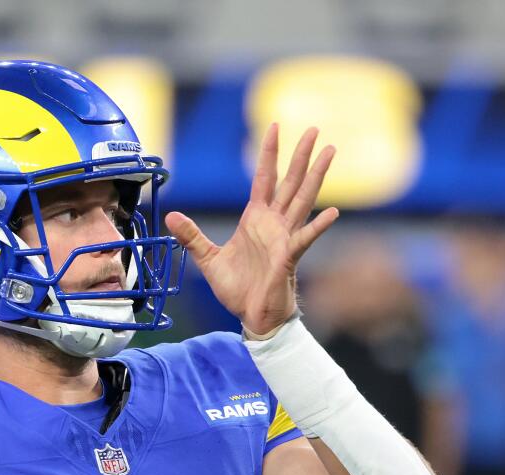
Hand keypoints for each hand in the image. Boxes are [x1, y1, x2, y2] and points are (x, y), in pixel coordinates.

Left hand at [165, 124, 338, 335]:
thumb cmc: (237, 289)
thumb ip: (191, 236)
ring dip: (316, 177)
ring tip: (331, 152)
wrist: (251, 316)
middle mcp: (273, 224)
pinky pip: (304, 239)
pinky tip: (333, 212)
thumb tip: (171, 215)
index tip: (276, 127)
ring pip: (303, 200)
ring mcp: (284, 238)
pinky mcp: (288, 257)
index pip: (265, 178)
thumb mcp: (207, 259)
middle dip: (302, 156)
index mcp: (255, 219)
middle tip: (315, 130)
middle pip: (290, 182)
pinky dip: (318, 226)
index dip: (269, 154)